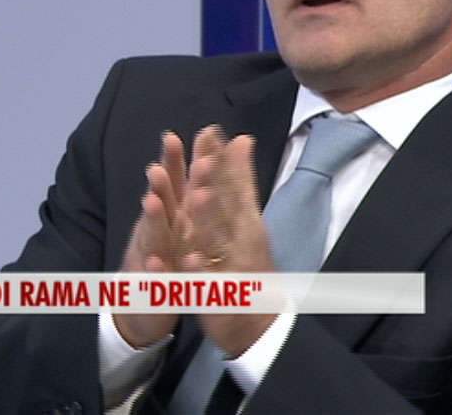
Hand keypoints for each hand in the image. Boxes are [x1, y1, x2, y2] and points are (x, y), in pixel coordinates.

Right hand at [114, 131, 187, 347]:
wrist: (142, 302)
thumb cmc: (165, 253)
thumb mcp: (181, 220)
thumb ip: (191, 186)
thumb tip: (211, 151)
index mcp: (172, 214)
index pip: (173, 182)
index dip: (172, 160)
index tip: (173, 136)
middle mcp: (159, 231)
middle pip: (161, 204)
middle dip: (160, 185)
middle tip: (160, 165)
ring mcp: (151, 257)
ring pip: (154, 238)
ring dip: (152, 221)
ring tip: (152, 202)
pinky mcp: (152, 287)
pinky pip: (156, 280)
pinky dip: (157, 273)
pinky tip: (159, 266)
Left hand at [181, 125, 277, 355]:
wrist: (260, 322)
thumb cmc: (250, 264)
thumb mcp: (247, 219)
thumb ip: (242, 181)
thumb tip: (242, 138)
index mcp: (244, 220)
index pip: (232, 183)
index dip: (221, 158)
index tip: (209, 129)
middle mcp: (241, 239)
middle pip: (226, 206)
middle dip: (214, 179)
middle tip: (203, 152)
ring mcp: (232, 266)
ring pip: (217, 240)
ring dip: (208, 219)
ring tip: (198, 197)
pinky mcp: (220, 294)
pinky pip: (208, 281)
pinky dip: (201, 271)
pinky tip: (190, 260)